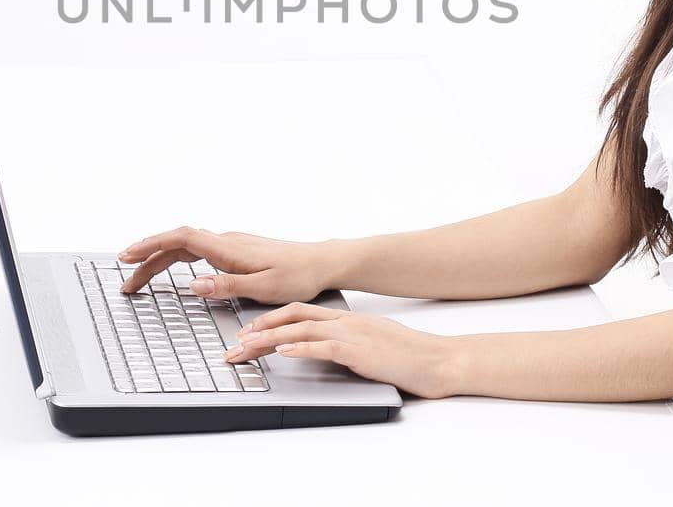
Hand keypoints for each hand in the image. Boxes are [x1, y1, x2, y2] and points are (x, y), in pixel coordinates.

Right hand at [117, 226, 337, 305]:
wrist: (322, 263)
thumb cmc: (298, 276)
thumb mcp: (263, 288)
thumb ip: (227, 285)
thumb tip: (194, 283)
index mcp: (228, 248)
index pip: (180, 239)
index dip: (150, 245)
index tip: (128, 256)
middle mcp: (226, 241)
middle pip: (176, 243)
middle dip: (147, 258)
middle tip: (126, 280)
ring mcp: (230, 243)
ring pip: (185, 246)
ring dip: (159, 258)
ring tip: (140, 276)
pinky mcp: (235, 249)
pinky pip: (196, 248)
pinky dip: (176, 256)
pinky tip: (172, 265)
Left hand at [227, 302, 462, 399]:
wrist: (438, 360)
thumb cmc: (408, 356)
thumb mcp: (370, 344)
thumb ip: (345, 344)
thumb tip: (322, 351)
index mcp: (346, 319)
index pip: (299, 312)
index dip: (270, 319)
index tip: (247, 330)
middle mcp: (344, 321)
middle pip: (291, 318)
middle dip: (259, 329)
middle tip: (234, 344)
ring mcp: (351, 334)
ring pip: (300, 330)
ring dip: (269, 339)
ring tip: (246, 348)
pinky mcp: (359, 350)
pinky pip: (324, 346)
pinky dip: (300, 347)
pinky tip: (282, 352)